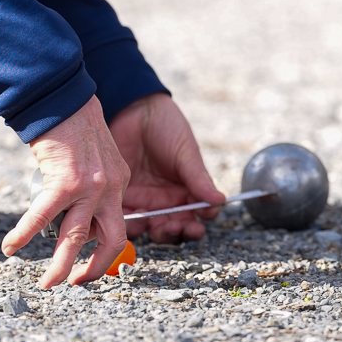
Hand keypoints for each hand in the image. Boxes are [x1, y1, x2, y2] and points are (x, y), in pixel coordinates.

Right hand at [1, 96, 129, 288]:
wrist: (64, 97)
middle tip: (77, 283)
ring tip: (47, 283)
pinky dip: (24, 235)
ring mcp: (90, 186)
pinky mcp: (64, 182)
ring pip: (78, 238)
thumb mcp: (96, 158)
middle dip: (96, 268)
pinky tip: (10, 248)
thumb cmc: (73, 125)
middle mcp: (111, 187)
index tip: (89, 261)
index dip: (103, 246)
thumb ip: (92, 185)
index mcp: (120, 182)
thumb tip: (73, 215)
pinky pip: (42, 217)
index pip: (117, 223)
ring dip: (61, 265)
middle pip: (113, 239)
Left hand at [109, 93, 224, 242]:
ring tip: (155, 224)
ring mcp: (144, 199)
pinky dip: (129, 224)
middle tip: (175, 226)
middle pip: (174, 227)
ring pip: (151, 228)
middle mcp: (167, 199)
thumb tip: (220, 200)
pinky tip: (134, 218)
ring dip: (155, 232)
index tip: (200, 221)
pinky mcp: (122, 196)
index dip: (200, 223)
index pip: (197, 214)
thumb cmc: (166, 126)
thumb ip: (199, 179)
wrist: (134, 108)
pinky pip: (125, 218)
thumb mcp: (186, 152)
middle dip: (177, 232)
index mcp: (187, 189)